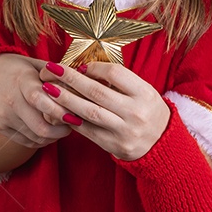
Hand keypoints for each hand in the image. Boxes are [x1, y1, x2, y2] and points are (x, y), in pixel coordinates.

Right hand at [0, 54, 71, 147]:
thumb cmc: (15, 69)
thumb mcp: (33, 64)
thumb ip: (55, 73)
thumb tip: (82, 80)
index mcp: (21, 80)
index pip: (39, 99)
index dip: (59, 110)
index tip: (74, 115)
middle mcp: (10, 100)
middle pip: (39, 126)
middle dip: (62, 130)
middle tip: (74, 124)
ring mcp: (4, 117)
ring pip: (35, 137)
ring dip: (54, 136)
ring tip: (64, 128)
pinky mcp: (0, 128)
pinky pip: (26, 141)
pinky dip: (41, 140)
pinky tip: (49, 132)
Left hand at [37, 61, 170, 160]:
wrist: (162, 145)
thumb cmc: (148, 112)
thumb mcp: (144, 93)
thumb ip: (120, 83)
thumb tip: (85, 69)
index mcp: (145, 94)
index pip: (115, 74)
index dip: (95, 67)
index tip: (81, 65)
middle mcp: (135, 112)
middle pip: (97, 92)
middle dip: (71, 79)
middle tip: (52, 69)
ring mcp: (124, 131)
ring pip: (89, 112)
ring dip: (66, 99)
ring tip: (49, 89)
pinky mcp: (114, 146)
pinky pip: (88, 130)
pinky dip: (71, 119)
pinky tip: (58, 110)